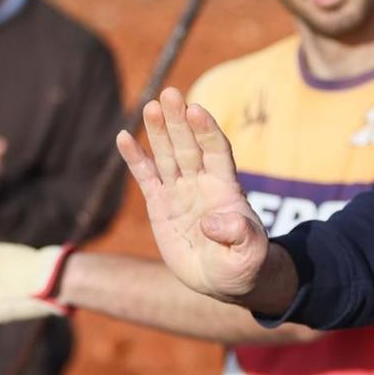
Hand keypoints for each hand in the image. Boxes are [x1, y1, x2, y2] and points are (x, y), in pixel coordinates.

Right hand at [116, 88, 267, 304]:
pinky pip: (146, 177)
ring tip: (150, 107)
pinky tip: (124, 137)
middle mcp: (201, 183)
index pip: (216, 151)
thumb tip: (211, 222)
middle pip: (188, 145)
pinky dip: (135, 158)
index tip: (196, 110)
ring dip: (158, 131)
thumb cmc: (243, 264)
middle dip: (179, 121)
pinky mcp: (160, 204)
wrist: (222, 280)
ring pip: (167, 155)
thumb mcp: (250, 254)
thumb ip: (238, 235)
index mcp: (226, 188)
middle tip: (169, 94)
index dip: (206, 131)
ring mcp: (180, 191)